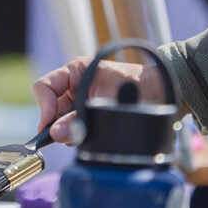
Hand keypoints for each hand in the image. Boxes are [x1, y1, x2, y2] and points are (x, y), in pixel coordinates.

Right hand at [33, 57, 168, 144]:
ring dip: (70, 131)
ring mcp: (81, 101)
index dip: (44, 107)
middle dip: (58, 124)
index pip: (44, 87)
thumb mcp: (105, 104)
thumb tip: (55, 134)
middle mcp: (75, 85)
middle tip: (72, 136)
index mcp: (76, 71)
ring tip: (90, 134)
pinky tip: (93, 136)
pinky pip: (74, 127)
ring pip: (61, 121)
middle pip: (51, 108)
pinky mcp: (89, 115)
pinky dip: (80, 135)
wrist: (164, 95)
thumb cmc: (138, 89)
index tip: (49, 127)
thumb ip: (79, 120)